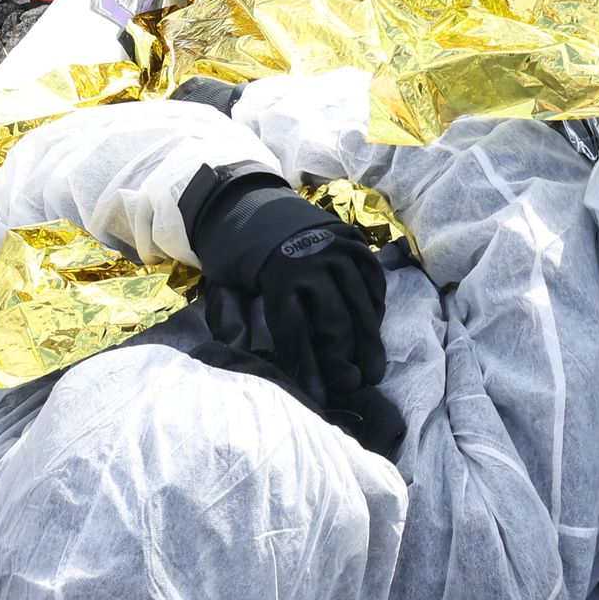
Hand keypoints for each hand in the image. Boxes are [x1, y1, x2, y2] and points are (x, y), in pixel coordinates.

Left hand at [181, 173, 387, 403]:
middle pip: (336, 322)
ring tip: (374, 371)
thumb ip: (229, 318)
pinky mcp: (355, 241)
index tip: (320, 397)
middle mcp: (313, 263)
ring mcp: (339, 250)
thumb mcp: (223, 283)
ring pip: (361, 304)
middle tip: (353, 385)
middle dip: (344, 360)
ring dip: (369, 341)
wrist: (253, 202)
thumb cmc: (238, 253)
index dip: (308, 369)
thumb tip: (240, 351)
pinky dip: (375, 307)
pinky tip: (372, 330)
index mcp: (279, 277)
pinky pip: (373, 281)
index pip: (296, 333)